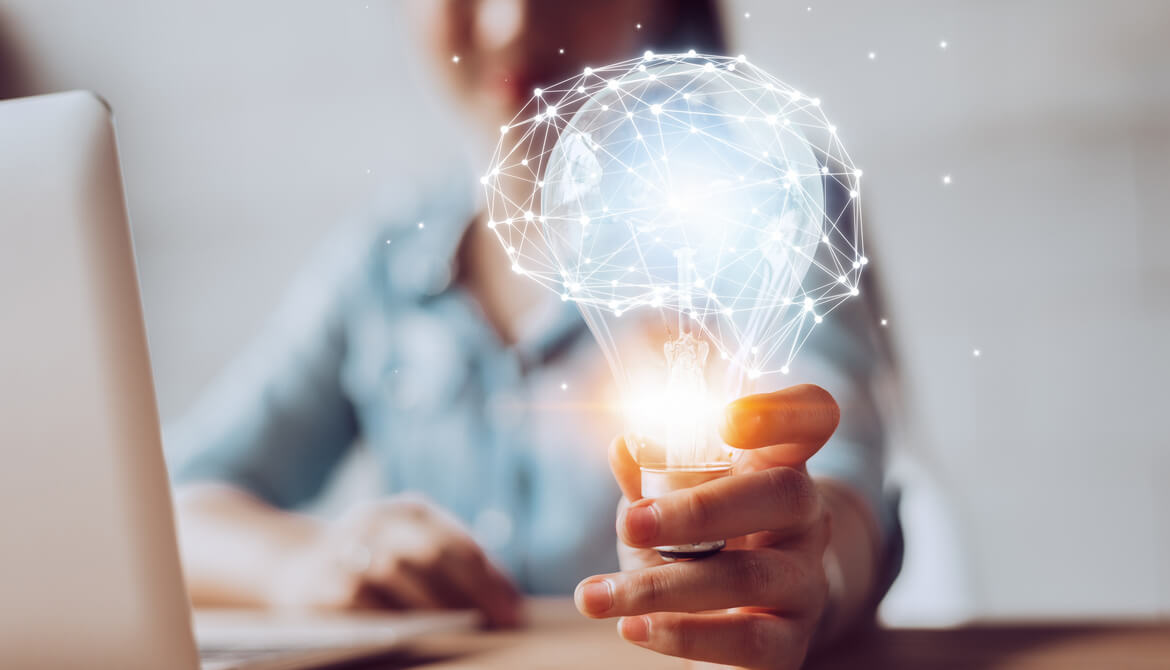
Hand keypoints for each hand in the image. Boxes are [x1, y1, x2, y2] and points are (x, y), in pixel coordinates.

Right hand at [269, 495, 521, 626]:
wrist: (296, 563)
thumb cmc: (377, 565)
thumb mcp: (413, 551)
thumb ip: (454, 569)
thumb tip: (508, 606)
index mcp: (412, 512)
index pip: (461, 545)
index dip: (491, 581)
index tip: (514, 615)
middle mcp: (379, 520)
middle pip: (433, 554)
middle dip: (471, 595)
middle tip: (497, 628)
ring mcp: (347, 546)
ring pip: (396, 572)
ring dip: (433, 608)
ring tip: (463, 637)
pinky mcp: (320, 579)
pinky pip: (360, 599)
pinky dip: (388, 619)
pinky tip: (411, 638)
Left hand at [574, 384, 839, 668]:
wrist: (732, 625)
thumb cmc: (698, 545)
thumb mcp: (669, 504)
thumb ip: (648, 476)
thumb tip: (624, 446)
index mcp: (779, 463)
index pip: (811, 417)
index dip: (781, 412)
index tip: (727, 419)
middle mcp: (804, 517)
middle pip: (783, 494)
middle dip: (699, 509)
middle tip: (631, 524)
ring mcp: (805, 581)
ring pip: (750, 576)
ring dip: (663, 585)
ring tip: (597, 595)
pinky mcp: (791, 643)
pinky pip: (746, 640)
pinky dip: (680, 634)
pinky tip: (631, 627)